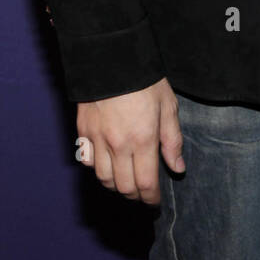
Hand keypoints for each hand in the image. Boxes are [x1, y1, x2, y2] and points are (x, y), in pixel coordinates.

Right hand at [75, 77, 183, 203]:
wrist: (112, 56)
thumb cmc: (145, 79)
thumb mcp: (168, 105)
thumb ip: (172, 140)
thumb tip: (177, 167)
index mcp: (142, 139)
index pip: (145, 183)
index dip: (151, 198)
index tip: (155, 203)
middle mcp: (118, 144)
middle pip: (123, 186)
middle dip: (135, 196)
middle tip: (143, 194)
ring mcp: (97, 139)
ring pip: (103, 179)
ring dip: (116, 186)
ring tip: (126, 183)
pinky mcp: (83, 130)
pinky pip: (88, 162)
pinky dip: (98, 170)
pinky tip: (108, 165)